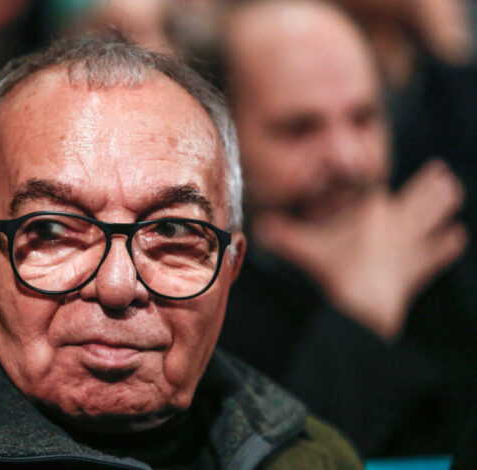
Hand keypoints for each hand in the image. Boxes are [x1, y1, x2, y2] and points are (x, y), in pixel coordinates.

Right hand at [254, 160, 466, 337]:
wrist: (360, 308)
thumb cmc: (331, 273)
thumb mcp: (301, 249)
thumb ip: (280, 234)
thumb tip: (256, 225)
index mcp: (370, 210)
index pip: (377, 185)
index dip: (382, 176)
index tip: (383, 165)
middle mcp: (396, 222)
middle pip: (420, 195)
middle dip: (431, 183)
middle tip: (442, 171)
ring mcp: (410, 246)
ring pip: (434, 216)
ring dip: (444, 203)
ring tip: (454, 190)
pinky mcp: (416, 271)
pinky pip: (437, 252)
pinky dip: (447, 244)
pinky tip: (457, 235)